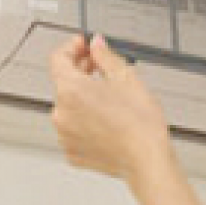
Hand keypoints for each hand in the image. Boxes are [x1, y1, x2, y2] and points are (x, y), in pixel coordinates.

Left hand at [49, 35, 172, 185]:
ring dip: (84, 98)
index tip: (83, 45)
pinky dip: (86, 121)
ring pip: (69, 107)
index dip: (72, 47)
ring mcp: (64, 135)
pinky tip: (108, 120)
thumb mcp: (126, 77)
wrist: (147, 159)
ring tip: (111, 99)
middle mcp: (61, 113)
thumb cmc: (140, 124)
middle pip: (64, 83)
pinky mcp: (73, 152)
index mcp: (70, 90)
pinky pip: (74, 128)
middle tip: (101, 68)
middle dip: (81, 72)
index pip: (58, 59)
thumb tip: (97, 45)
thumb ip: (105, 56)